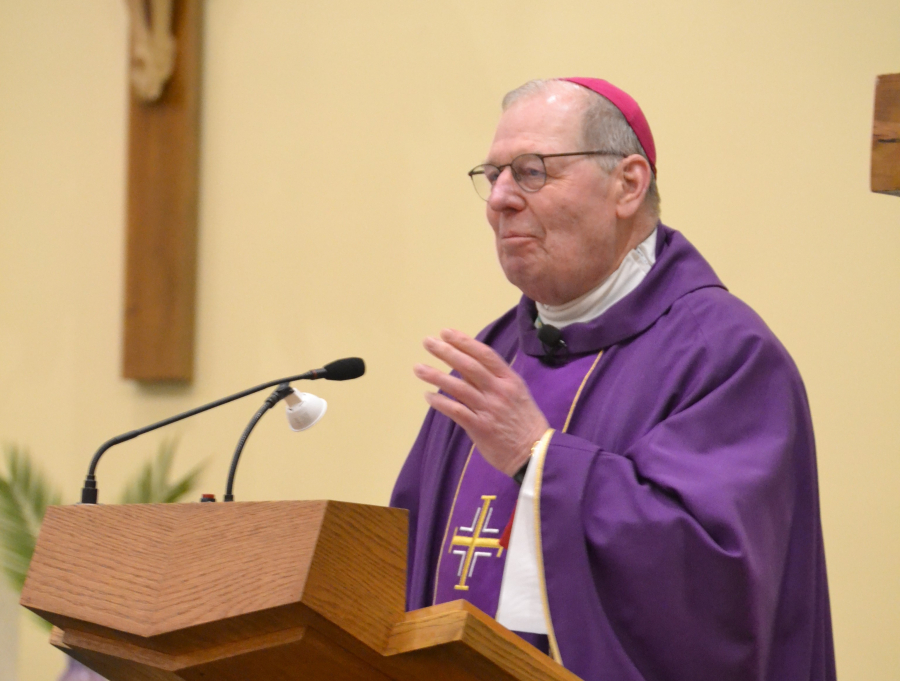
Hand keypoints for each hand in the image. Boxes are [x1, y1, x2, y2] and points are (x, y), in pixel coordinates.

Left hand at [414, 328, 548, 475]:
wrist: (536, 453)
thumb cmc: (524, 421)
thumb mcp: (516, 393)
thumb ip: (493, 378)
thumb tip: (467, 363)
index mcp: (510, 380)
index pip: (485, 354)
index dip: (464, 342)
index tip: (446, 332)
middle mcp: (499, 391)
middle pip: (469, 366)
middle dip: (446, 352)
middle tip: (427, 342)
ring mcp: (489, 409)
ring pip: (459, 387)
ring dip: (436, 376)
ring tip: (418, 368)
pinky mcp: (480, 428)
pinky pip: (457, 411)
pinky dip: (441, 402)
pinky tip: (428, 396)